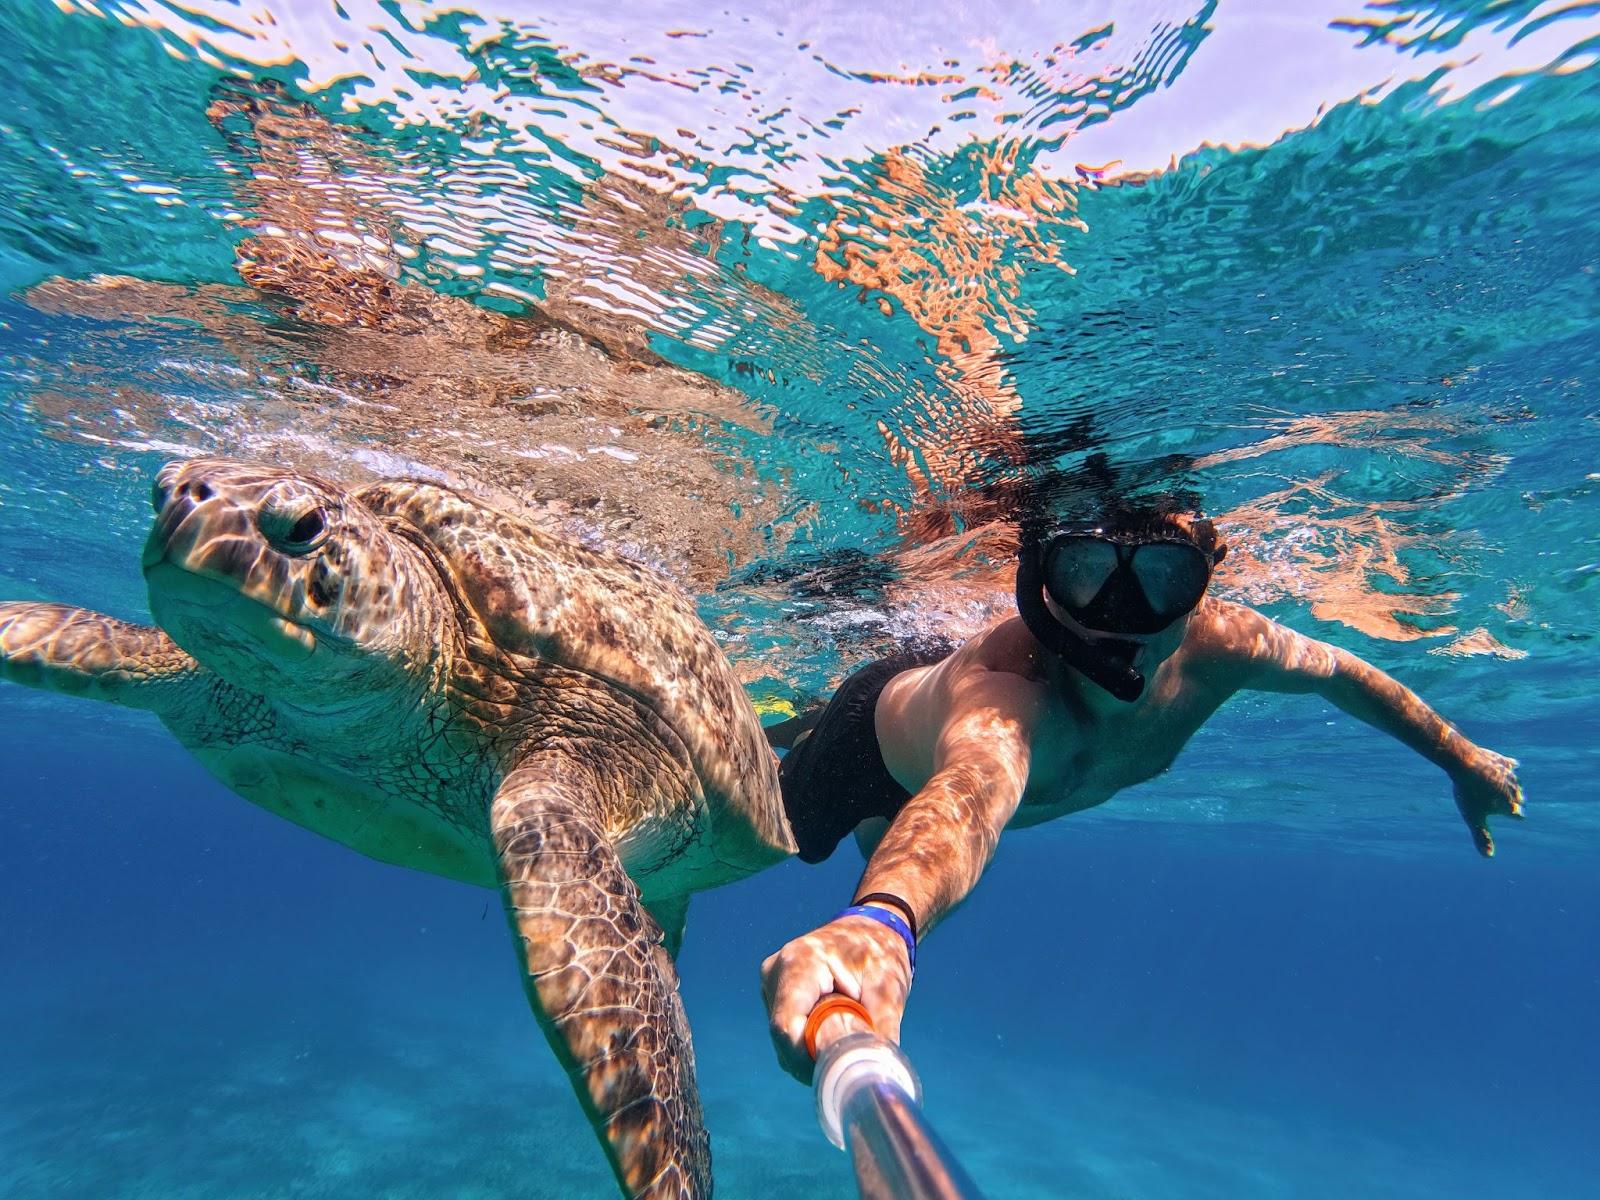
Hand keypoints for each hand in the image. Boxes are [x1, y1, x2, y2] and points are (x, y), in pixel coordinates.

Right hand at [760, 914, 912, 1083]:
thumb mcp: (888, 989)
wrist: (870, 927)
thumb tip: (880, 1074)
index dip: (805, 1057)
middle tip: (848, 1064)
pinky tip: (831, 1035)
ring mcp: (772, 981)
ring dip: (809, 1052)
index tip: (836, 1070)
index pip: (786, 1026)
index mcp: (799, 963)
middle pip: (783, 1037)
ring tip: (844, 1044)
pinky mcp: (775, 991)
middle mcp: (776, 971)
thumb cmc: (880, 952)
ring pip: (782, 1038)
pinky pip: (785, 1030)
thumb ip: (882, 1031)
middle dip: (811, 1059)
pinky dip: (806, 1043)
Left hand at [1452, 747, 1523, 856]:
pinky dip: (1509, 767)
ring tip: (1505, 786)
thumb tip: (1488, 856)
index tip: (1514, 816)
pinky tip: (1508, 767)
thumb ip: (1481, 836)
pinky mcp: (1503, 761)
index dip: (1515, 816)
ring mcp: (1510, 775)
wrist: (1466, 763)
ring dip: (1512, 785)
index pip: (1518, 815)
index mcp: (1510, 806)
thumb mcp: (1473, 817)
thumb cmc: (1469, 793)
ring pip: (1516, 783)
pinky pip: (1511, 765)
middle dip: (1515, 801)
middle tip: (1509, 801)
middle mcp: (1515, 791)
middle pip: (1519, 798)